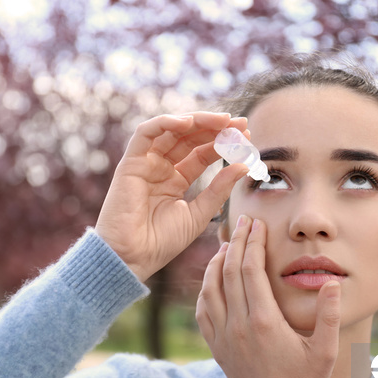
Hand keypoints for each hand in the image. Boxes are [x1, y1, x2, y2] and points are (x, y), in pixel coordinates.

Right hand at [95, 112, 248, 281]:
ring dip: (197, 121)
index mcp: (176, 181)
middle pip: (189, 138)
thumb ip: (219, 190)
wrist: (133, 257)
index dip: (223, 143)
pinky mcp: (130, 162)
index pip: (202, 153)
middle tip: (240, 123)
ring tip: (222, 120)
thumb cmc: (162, 242)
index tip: (246, 135)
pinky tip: (189, 122)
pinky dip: (166, 123)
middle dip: (215, 128)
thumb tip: (243, 166)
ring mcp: (145, 164)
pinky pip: (145, 133)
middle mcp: (161, 168)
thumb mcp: (199, 214)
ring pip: (171, 131)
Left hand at [195, 216, 340, 377]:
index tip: (257, 224)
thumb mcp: (327, 350)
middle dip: (236, 242)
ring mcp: (223, 336)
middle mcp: (238, 326)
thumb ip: (331, 315)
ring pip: (210, 289)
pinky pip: (202, 311)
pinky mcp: (216, 347)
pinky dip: (205, 289)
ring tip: (226, 243)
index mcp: (264, 322)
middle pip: (229, 272)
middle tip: (242, 221)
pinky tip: (212, 278)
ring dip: (216, 262)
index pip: (251, 270)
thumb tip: (331, 282)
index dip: (253, 243)